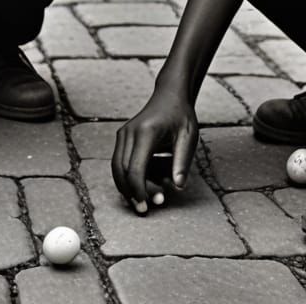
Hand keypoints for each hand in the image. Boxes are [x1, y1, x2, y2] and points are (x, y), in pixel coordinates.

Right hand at [111, 86, 196, 213]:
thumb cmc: (181, 116)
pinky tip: (146, 182)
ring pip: (117, 166)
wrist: (170, 96)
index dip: (138, 190)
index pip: (134, 168)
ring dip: (128, 186)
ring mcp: (123, 134)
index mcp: (146, 133)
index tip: (145, 207)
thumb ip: (181, 162)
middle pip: (121, 169)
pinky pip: (120, 161)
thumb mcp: (188, 138)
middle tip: (146, 209)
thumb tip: (177, 187)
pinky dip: (129, 176)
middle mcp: (129, 133)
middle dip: (131, 192)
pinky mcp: (123, 137)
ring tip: (149, 197)